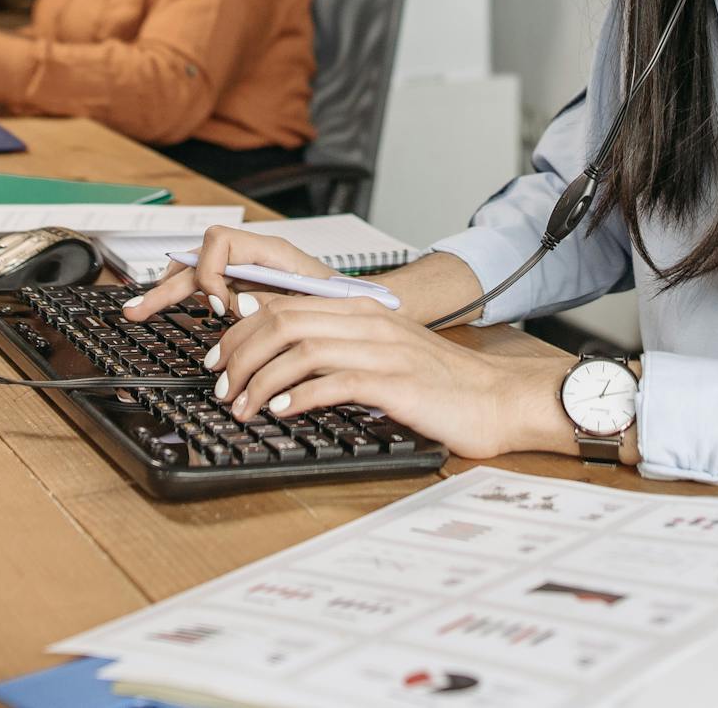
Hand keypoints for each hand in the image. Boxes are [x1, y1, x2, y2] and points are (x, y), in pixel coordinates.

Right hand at [120, 224, 335, 320]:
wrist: (360, 307)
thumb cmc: (343, 299)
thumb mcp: (311, 300)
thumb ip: (271, 301)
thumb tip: (237, 307)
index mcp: (270, 250)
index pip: (219, 242)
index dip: (210, 275)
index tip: (221, 309)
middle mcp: (253, 256)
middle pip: (198, 258)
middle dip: (165, 285)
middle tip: (137, 310)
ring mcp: (247, 271)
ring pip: (196, 272)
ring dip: (167, 291)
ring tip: (140, 310)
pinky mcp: (246, 287)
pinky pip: (208, 287)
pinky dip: (188, 299)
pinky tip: (170, 310)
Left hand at [205, 295, 569, 460]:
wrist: (498, 399)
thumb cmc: (443, 385)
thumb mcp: (385, 355)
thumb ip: (341, 349)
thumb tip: (286, 361)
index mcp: (362, 312)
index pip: (285, 305)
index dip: (241, 331)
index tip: (218, 358)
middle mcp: (368, 324)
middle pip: (283, 322)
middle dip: (239, 354)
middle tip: (220, 385)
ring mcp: (382, 351)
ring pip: (300, 350)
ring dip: (261, 380)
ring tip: (242, 406)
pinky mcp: (395, 384)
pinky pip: (336, 382)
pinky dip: (301, 396)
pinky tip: (282, 412)